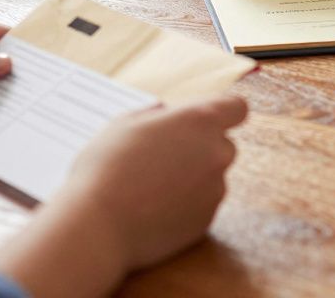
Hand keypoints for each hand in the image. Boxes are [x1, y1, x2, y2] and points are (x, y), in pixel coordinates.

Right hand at [0, 96, 247, 296]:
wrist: (97, 226)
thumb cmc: (105, 168)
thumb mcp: (125, 124)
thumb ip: (157, 115)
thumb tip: (168, 114)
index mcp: (200, 121)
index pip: (237, 108)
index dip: (224, 113)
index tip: (205, 121)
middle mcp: (216, 153)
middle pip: (224, 145)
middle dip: (201, 148)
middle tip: (164, 156)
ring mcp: (215, 190)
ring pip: (212, 177)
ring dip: (192, 178)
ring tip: (151, 187)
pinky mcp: (207, 220)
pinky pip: (201, 205)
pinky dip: (185, 205)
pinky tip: (154, 208)